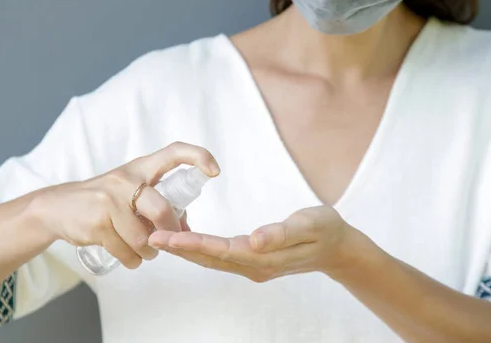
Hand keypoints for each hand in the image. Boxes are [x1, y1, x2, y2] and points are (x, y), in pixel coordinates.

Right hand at [29, 142, 219, 269]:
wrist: (56, 207)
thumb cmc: (103, 200)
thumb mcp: (129, 192)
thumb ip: (157, 204)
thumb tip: (188, 228)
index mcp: (139, 168)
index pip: (174, 152)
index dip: (198, 157)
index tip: (214, 171)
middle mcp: (125, 181)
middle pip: (162, 210)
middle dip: (171, 232)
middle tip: (171, 240)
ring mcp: (109, 202)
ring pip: (143, 239)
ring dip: (150, 253)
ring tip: (145, 252)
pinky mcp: (97, 224)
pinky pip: (126, 251)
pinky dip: (133, 261)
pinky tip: (130, 257)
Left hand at [148, 205, 365, 281]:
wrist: (338, 247)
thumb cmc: (326, 230)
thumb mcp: (310, 224)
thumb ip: (282, 232)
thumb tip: (255, 239)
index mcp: (266, 256)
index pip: (223, 250)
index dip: (194, 243)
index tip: (169, 237)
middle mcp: (255, 265)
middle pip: (211, 258)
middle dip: (181, 249)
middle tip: (152, 238)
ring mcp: (254, 266)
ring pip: (213, 260)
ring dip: (187, 251)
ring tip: (162, 240)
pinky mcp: (254, 261)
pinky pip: (221, 258)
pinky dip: (201, 250)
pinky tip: (188, 242)